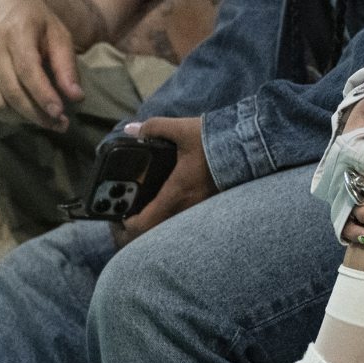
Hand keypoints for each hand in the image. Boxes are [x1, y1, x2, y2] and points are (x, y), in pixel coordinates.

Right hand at [0, 0, 85, 130]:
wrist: (1, 3)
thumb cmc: (34, 20)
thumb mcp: (57, 34)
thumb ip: (66, 66)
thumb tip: (76, 97)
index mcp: (15, 34)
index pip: (27, 71)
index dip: (43, 96)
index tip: (59, 114)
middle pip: (12, 93)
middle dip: (37, 115)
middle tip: (59, 125)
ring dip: (23, 119)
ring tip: (45, 121)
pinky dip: (10, 113)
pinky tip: (27, 113)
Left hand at [116, 117, 216, 243]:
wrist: (247, 149)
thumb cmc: (214, 142)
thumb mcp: (182, 130)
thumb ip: (154, 128)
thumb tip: (132, 130)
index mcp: (175, 194)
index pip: (142, 223)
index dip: (123, 223)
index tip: (115, 214)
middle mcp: (185, 209)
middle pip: (152, 234)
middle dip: (134, 229)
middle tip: (123, 216)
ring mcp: (196, 212)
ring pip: (166, 230)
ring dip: (150, 225)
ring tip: (138, 211)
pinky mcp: (205, 209)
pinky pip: (180, 223)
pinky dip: (166, 220)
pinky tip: (162, 206)